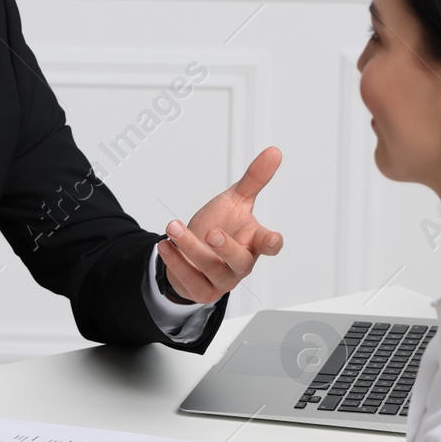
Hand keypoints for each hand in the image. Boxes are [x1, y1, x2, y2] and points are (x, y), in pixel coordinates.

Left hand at [157, 146, 283, 305]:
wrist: (192, 251)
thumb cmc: (220, 226)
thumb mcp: (235, 200)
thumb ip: (254, 179)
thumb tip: (274, 152)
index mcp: (253, 242)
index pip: (269, 245)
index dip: (272, 243)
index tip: (271, 239)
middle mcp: (240, 263)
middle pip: (240, 262)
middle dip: (226, 248)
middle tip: (212, 232)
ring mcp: (222, 279)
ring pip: (211, 269)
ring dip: (191, 248)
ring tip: (174, 228)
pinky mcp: (201, 289)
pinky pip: (190, 281)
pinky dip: (176, 262)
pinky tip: (166, 245)